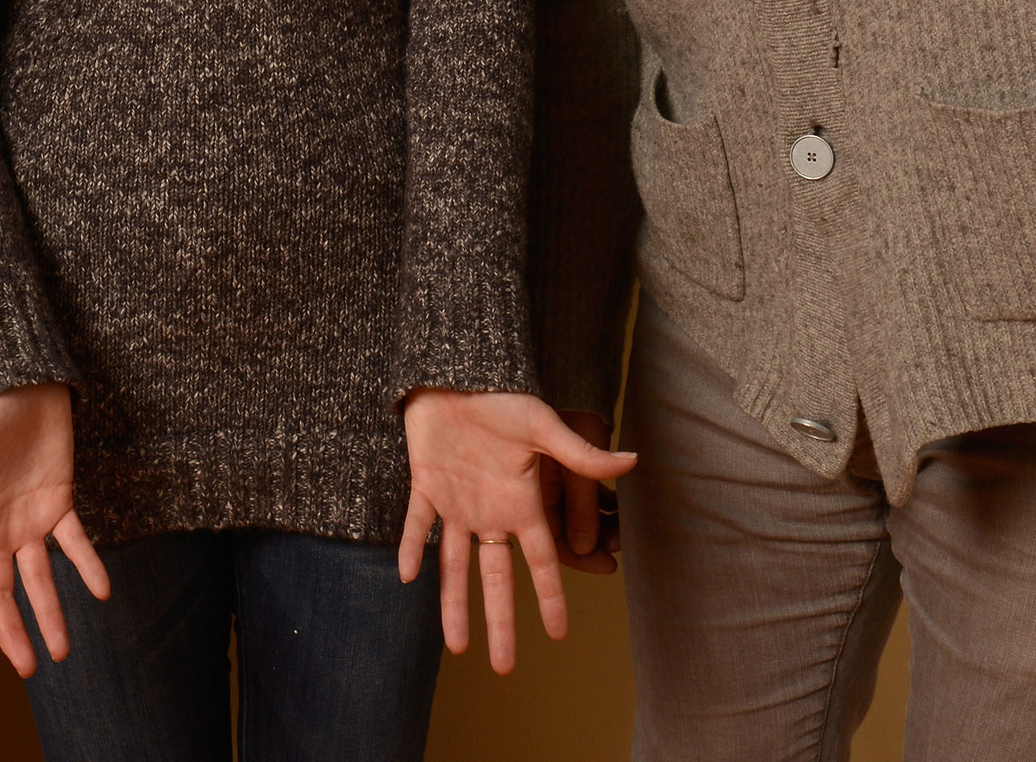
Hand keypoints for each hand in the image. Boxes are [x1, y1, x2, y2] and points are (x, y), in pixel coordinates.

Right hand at [0, 384, 108, 677]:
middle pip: (1, 594)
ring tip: (63, 652)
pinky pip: (76, 542)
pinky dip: (89, 565)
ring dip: (51, 613)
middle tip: (30, 667)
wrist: (27, 383)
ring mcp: (29, 520)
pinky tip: (103, 592)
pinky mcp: (60, 502)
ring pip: (39, 579)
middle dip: (12, 631)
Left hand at [399, 388, 634, 673]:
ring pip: (454, 565)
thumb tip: (632, 460)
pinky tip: (408, 577)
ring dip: (453, 604)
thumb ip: (579, 453)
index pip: (541, 561)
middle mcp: (490, 512)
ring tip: (457, 648)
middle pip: (496, 579)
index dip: (551, 597)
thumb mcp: (541, 425)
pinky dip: (410, 548)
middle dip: (500, 623)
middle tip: (504, 669)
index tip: (561, 635)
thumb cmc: (503, 396)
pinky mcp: (425, 486)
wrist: (457, 372)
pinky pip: (415, 524)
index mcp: (522, 502)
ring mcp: (456, 502)